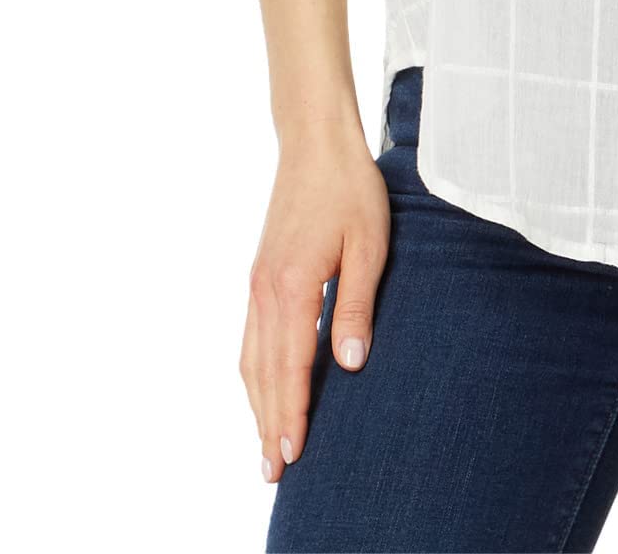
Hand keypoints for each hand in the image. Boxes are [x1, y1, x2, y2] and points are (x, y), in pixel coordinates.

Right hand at [241, 127, 389, 484]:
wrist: (316, 145)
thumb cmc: (351, 190)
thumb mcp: (369, 245)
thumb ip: (355, 306)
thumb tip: (350, 365)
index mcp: (293, 286)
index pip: (291, 366)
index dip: (292, 413)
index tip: (293, 455)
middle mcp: (265, 291)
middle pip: (263, 373)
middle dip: (268, 424)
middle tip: (274, 472)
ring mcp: (257, 284)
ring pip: (250, 359)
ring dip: (257, 405)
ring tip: (265, 446)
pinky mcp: (259, 275)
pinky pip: (249, 338)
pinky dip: (253, 374)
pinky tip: (262, 390)